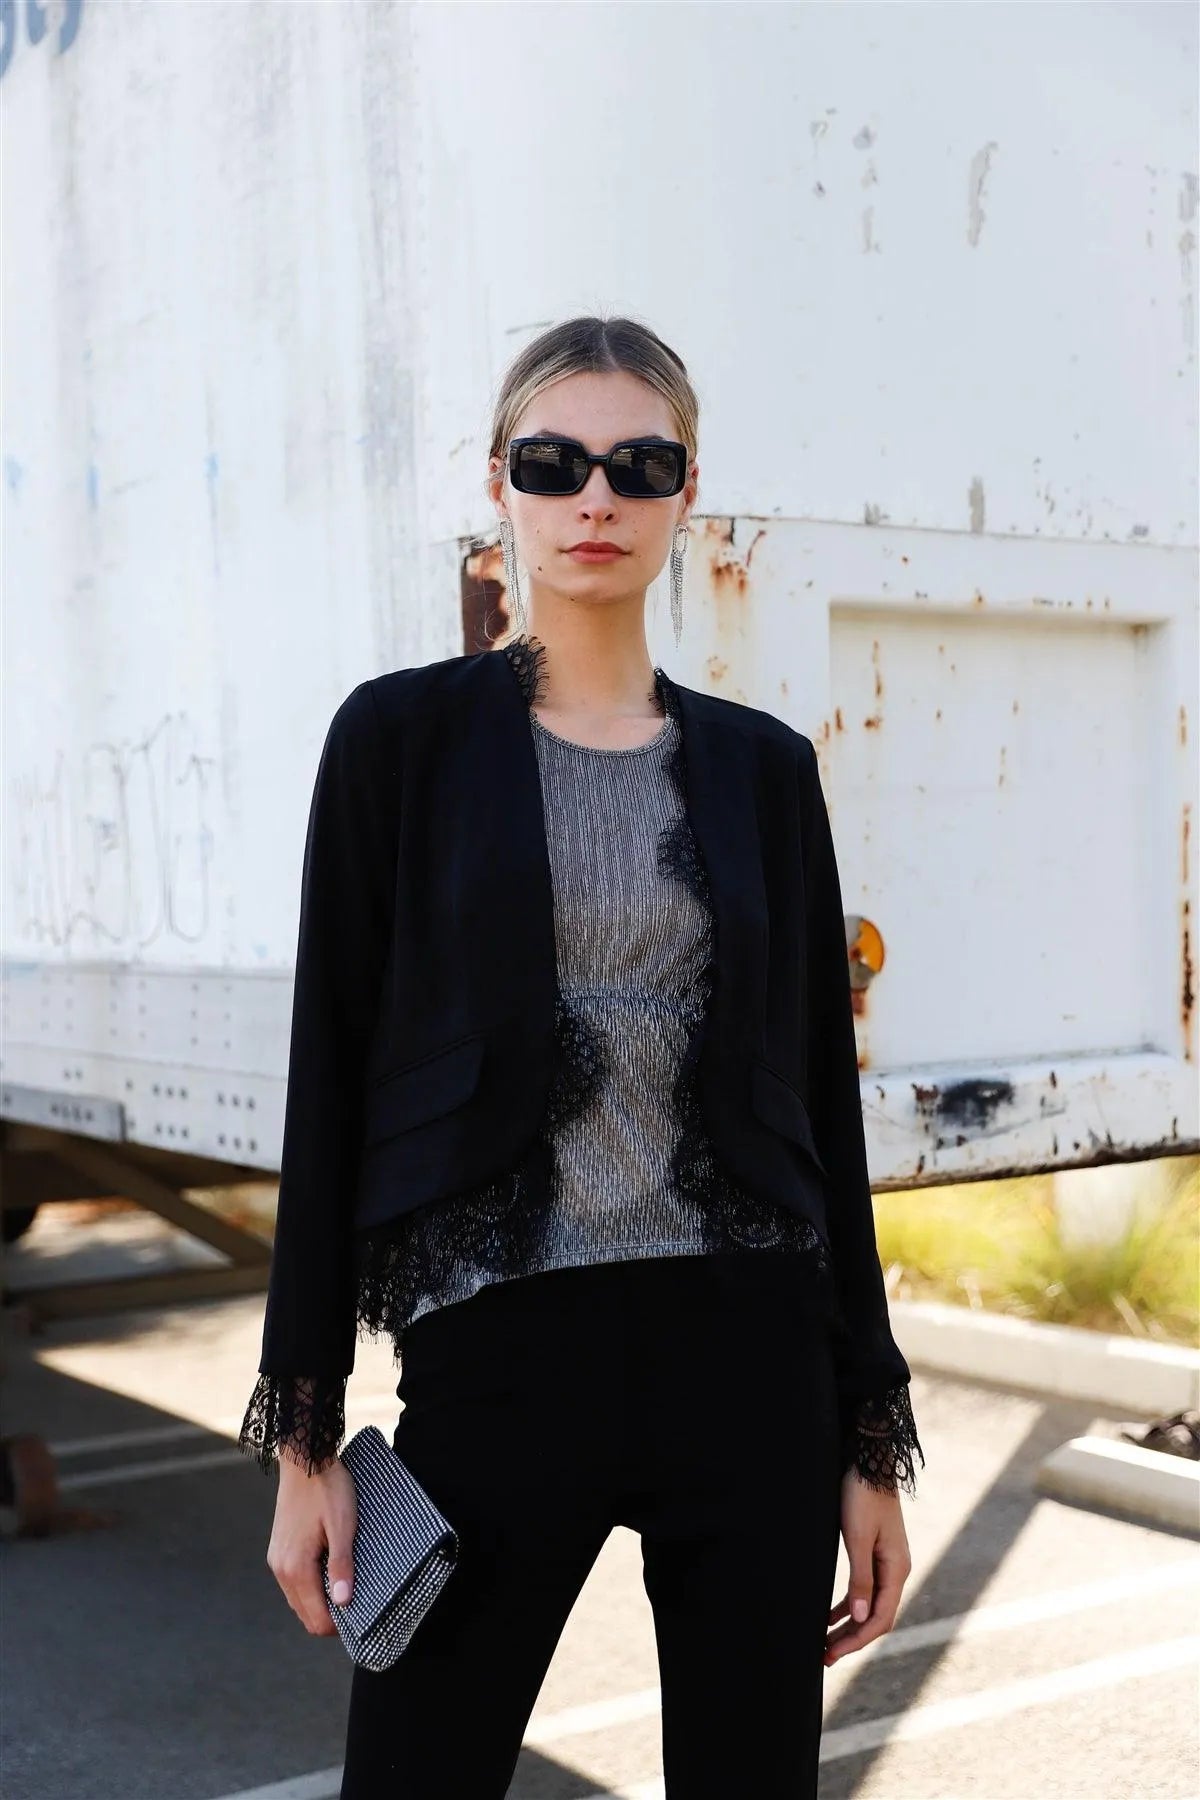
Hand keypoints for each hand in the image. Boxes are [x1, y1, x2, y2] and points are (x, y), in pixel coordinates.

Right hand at [266, 1451, 357, 1637]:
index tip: (361, 1620)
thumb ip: (341, 1565)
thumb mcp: (342, 1526)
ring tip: (346, 1587)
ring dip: (319, 1603)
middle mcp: (281, 1569)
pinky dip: (310, 1588)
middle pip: (305, 1614)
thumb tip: (344, 1603)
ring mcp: (277, 1559)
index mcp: (296, 1568)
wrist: (305, 1460)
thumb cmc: (328, 1490)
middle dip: (329, 1618)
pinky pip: (294, 1582)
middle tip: (357, 1605)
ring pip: (298, 1600)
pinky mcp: (278, 1549)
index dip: (338, 1626)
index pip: (316, 1618)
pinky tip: (330, 1573)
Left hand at [824, 1469, 912, 1665]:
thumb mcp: (857, 1538)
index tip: (832, 1653)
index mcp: (897, 1570)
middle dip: (852, 1639)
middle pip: (876, 1617)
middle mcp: (896, 1570)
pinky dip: (849, 1605)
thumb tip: (858, 1617)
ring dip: (849, 1626)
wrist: (869, 1460)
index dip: (856, 1640)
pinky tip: (830, 1616)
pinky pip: (865, 1590)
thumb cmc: (862, 1495)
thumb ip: (860, 1578)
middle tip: (824, 1656)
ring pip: (870, 1605)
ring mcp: (888, 1562)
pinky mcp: (876, 1553)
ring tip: (825, 1643)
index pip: (880, 1619)